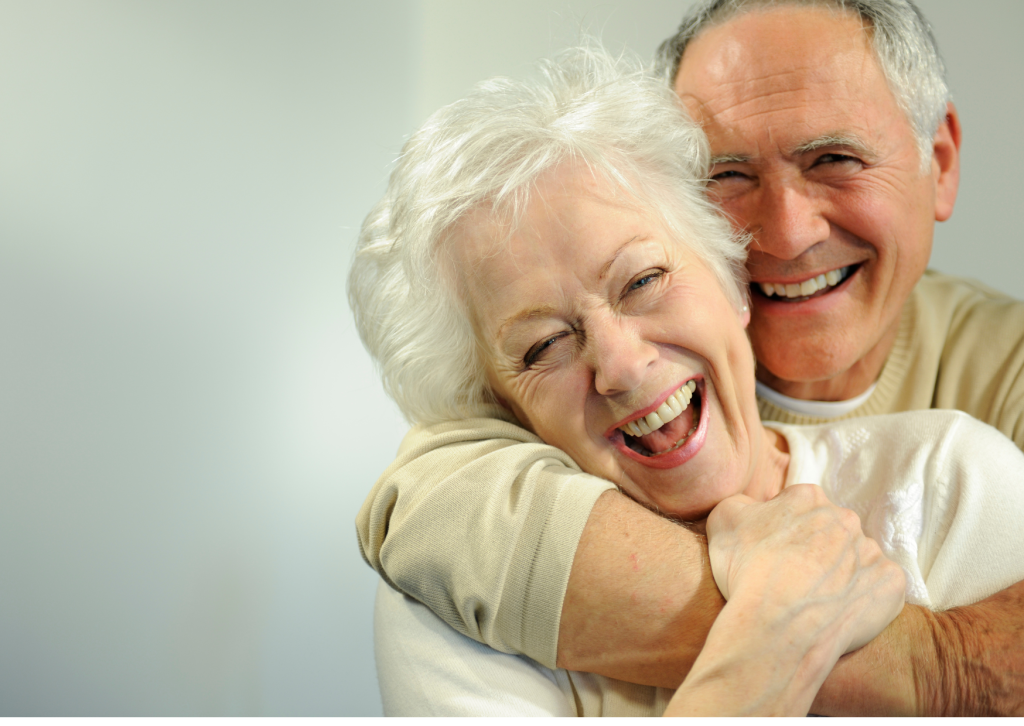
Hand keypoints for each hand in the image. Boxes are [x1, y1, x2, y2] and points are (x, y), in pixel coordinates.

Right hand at [665, 485, 905, 715]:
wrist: (777, 625)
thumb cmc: (747, 571)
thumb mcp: (723, 519)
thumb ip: (743, 504)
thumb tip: (755, 508)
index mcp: (808, 498)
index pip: (798, 507)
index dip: (783, 531)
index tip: (774, 554)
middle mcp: (845, 518)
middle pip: (831, 531)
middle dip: (816, 550)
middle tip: (794, 578)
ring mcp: (871, 552)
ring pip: (856, 560)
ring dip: (841, 574)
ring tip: (816, 601)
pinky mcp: (891, 584)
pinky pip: (880, 588)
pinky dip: (864, 598)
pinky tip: (839, 612)